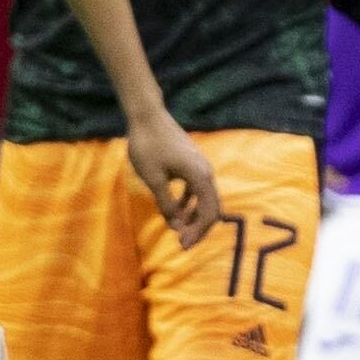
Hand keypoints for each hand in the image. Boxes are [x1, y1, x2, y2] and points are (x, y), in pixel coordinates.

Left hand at [125, 115, 223, 246]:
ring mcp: (201, 167)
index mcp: (200, 177)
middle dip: (198, 228)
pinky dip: (190, 202)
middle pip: (211, 208)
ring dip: (194, 216)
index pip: (209, 213)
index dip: (197, 232)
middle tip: (181, 242)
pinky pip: (197, 189)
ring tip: (178, 227)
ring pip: (205, 199)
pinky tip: (176, 208)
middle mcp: (206, 173)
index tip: (181, 244)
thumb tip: (176, 225)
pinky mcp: (193, 164)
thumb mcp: (154, 179)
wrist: (148, 116)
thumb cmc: (148, 146)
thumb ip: (166, 203)